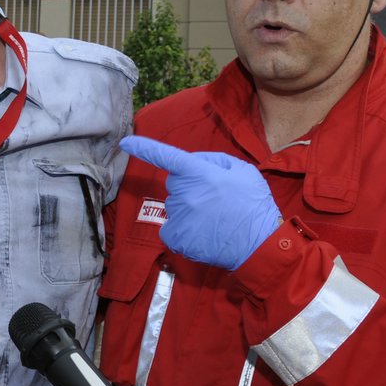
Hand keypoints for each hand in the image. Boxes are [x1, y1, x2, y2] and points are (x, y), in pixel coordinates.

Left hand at [120, 135, 280, 268]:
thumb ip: (213, 160)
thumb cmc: (253, 205)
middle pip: (174, 185)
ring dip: (188, 210)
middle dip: (189, 187)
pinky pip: (170, 227)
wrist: (260, 244)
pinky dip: (182, 230)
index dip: (144, 148)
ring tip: (214, 219)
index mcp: (199, 173)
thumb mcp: (242, 171)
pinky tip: (202, 233)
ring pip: (174, 207)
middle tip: (215, 199)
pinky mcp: (175, 237)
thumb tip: (192, 160)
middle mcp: (184, 193)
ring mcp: (178, 216)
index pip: (166, 156)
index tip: (125, 141)